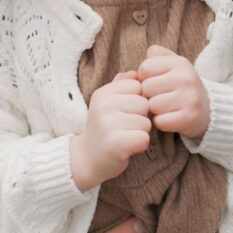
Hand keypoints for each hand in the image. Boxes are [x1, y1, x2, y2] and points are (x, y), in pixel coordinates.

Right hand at [70, 72, 150, 190]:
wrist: (86, 159)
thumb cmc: (104, 128)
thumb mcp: (107, 102)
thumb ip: (122, 84)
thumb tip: (137, 72)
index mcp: (103, 93)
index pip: (138, 86)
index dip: (136, 100)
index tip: (123, 112)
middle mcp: (103, 106)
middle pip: (145, 104)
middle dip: (140, 117)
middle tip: (124, 127)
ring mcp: (108, 124)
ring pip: (146, 122)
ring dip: (140, 132)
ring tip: (124, 137)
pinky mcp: (116, 144)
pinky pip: (144, 139)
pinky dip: (140, 145)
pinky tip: (127, 148)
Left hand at [137, 45, 210, 139]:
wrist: (208, 109)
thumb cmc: (181, 85)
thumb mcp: (172, 64)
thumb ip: (154, 56)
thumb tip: (133, 73)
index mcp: (180, 62)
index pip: (144, 68)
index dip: (145, 77)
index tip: (157, 82)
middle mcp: (186, 78)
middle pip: (146, 88)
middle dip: (149, 94)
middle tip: (163, 96)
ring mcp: (190, 99)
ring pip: (152, 106)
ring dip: (155, 110)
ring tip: (168, 107)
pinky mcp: (189, 118)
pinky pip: (159, 122)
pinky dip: (162, 122)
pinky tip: (172, 117)